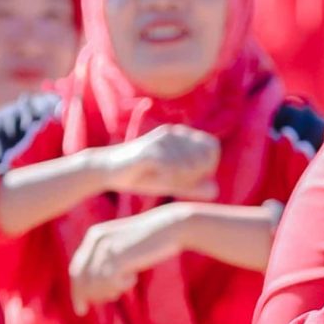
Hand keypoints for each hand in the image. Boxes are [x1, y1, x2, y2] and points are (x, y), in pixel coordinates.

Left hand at [68, 208, 184, 310]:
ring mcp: (107, 248)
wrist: (171, 226)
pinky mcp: (119, 256)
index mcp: (94, 235)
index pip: (76, 269)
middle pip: (81, 279)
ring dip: (109, 292)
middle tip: (97, 307)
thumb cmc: (152, 239)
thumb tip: (93, 290)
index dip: (77, 292)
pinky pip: (111, 283)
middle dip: (87, 297)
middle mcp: (96, 240)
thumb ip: (108, 258)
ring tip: (125, 286)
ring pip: (95, 284)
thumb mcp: (124, 244)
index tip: (81, 311)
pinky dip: (122, 286)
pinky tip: (134, 277)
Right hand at [101, 125, 221, 199]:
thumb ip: (193, 186)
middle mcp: (173, 133)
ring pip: (187, 166)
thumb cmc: (143, 176)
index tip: (194, 178)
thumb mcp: (171, 183)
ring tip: (165, 183)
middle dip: (195, 176)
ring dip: (179, 180)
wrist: (107, 171)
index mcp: (181, 135)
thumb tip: (216, 191)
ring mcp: (160, 139)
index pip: (212, 146)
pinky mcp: (149, 150)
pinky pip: (170, 170)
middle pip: (202, 158)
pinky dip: (167, 180)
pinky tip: (157, 180)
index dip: (209, 165)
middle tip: (178, 184)